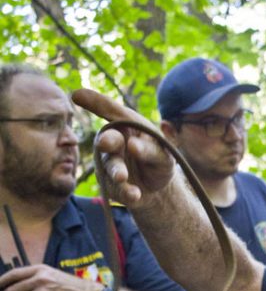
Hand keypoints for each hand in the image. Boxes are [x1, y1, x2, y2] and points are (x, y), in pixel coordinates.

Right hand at [72, 88, 175, 208]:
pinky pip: (118, 189)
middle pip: (107, 139)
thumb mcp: (164, 153)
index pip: (111, 111)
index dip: (95, 103)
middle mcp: (114, 141)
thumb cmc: (160, 160)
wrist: (159, 189)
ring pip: (111, 166)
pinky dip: (127, 192)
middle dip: (107, 141)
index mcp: (127, 125)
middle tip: (105, 142)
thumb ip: (151, 149)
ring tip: (123, 177)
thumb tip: (132, 145)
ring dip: (117, 171)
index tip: (76, 95)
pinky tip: (135, 195)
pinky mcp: (111, 185)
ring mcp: (110, 163)